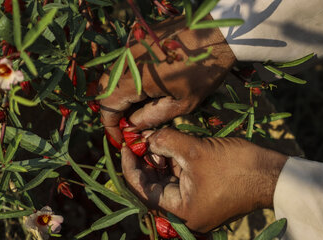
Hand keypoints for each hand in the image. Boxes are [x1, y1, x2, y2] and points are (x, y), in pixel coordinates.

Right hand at [98, 15, 234, 142]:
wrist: (217, 35)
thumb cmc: (204, 72)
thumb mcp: (182, 103)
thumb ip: (152, 116)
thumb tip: (132, 127)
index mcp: (136, 78)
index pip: (108, 106)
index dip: (110, 125)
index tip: (120, 137)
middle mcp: (127, 61)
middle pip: (105, 90)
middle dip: (112, 111)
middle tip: (128, 124)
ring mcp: (131, 47)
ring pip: (112, 76)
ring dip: (119, 96)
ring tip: (137, 109)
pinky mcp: (138, 40)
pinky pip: (123, 65)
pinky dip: (126, 81)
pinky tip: (143, 89)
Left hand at [121, 128, 286, 232]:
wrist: (274, 173)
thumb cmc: (236, 166)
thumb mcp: (195, 151)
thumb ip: (166, 142)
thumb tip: (145, 137)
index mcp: (182, 212)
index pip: (144, 190)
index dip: (131, 166)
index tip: (125, 145)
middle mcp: (186, 212)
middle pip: (155, 185)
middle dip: (146, 160)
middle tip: (138, 138)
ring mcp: (196, 202)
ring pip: (167, 179)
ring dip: (160, 158)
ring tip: (154, 137)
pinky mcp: (205, 192)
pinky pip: (182, 176)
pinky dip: (174, 160)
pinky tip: (169, 143)